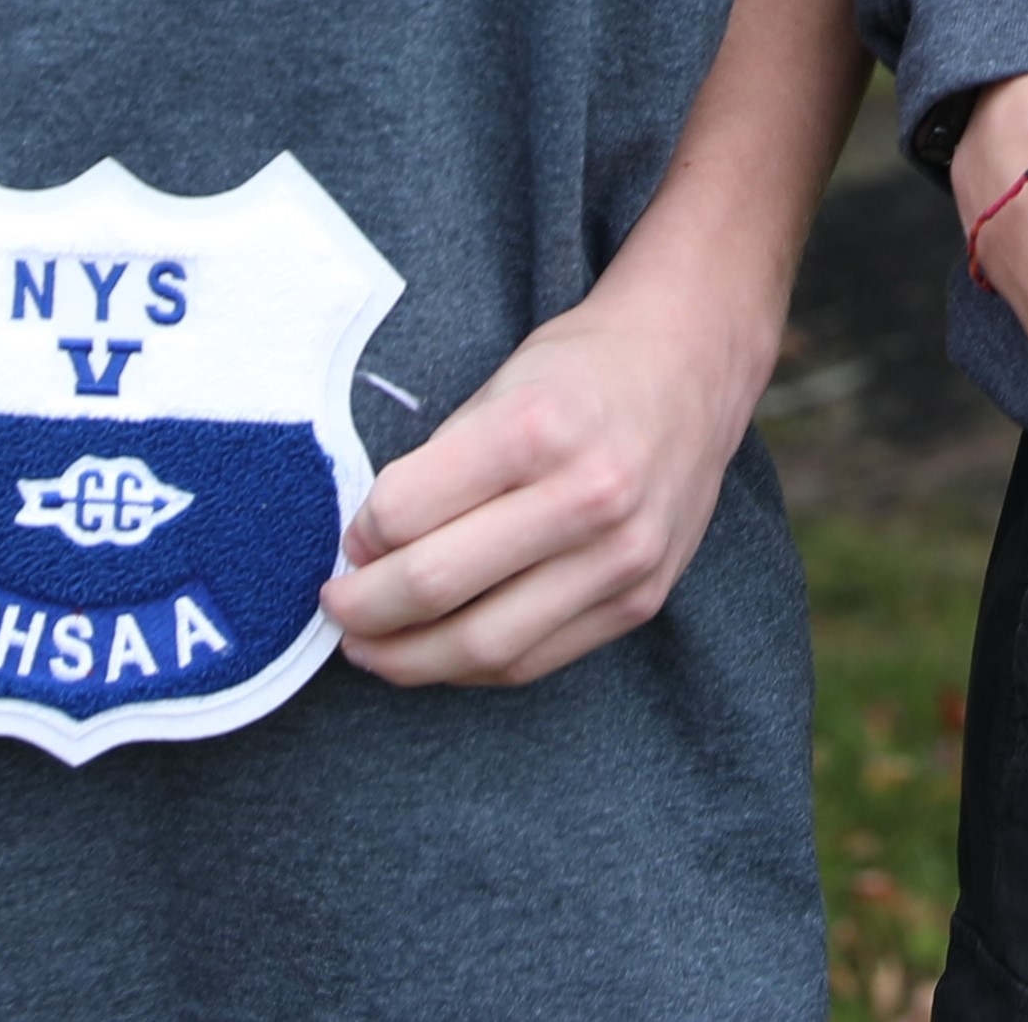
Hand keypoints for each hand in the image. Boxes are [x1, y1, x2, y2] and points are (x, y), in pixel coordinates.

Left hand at [322, 268, 769, 689]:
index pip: (407, 510)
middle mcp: (587, 495)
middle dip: (364, 610)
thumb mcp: (504, 381)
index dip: (358, 537)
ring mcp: (621, 556)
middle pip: (437, 585)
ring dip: (409, 658)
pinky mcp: (640, 598)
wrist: (694, 362)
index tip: (345, 543)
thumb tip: (365, 548)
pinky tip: (441, 651)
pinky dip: (474, 665)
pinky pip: (536, 659)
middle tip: (334, 609)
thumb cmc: (583, 367)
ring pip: (485, 645)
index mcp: (538, 426)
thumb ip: (441, 464)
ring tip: (371, 648)